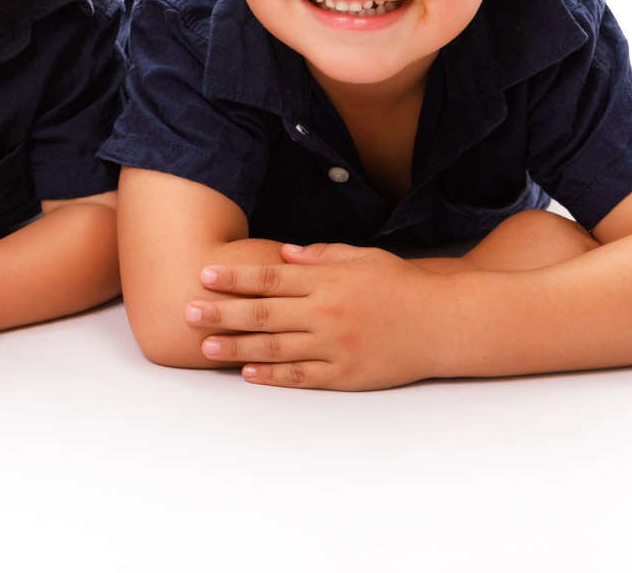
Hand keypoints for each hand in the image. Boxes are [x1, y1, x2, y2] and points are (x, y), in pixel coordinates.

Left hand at [187, 243, 443, 389]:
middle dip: (221, 313)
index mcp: (327, 281)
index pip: (270, 278)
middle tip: (187, 312)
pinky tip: (249, 375)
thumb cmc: (401, 285)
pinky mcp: (347, 373)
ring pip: (276, 348)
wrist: (443, 322)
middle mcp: (326, 312)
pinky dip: (274, 376)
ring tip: (206, 347)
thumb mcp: (363, 258)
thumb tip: (285, 255)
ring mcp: (335, 345)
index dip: (234, 278)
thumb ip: (322, 255)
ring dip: (237, 348)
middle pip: (263, 313)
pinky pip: (304, 376)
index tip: (204, 275)